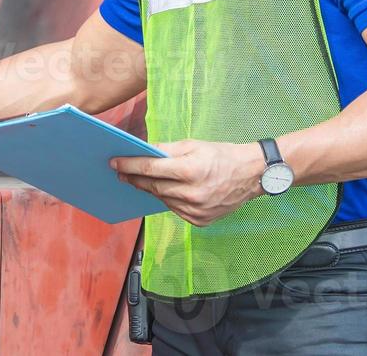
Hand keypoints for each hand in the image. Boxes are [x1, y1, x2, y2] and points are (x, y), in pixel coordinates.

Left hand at [110, 140, 266, 226]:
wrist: (251, 175)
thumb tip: (143, 150)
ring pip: (162, 199)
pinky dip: (168, 199)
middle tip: (121, 172)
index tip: (115, 163)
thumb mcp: (193, 145)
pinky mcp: (199, 221)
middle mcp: (191, 193)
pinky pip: (175, 209)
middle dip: (135, 178)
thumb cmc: (222, 155)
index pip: (150, 168)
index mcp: (190, 170)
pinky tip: (165, 191)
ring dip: (150, 189)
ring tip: (138, 180)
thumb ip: (166, 149)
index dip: (129, 165)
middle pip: (153, 186)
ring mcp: (196, 210)